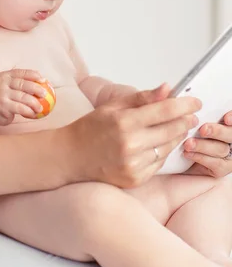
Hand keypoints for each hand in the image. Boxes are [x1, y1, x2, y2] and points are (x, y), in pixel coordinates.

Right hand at [0, 69, 46, 125]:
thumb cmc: (3, 95)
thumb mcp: (9, 85)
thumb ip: (22, 81)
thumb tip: (43, 79)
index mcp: (5, 75)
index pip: (21, 73)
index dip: (33, 75)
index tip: (44, 80)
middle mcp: (2, 83)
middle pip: (22, 84)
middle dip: (36, 89)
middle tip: (45, 94)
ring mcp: (2, 95)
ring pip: (23, 97)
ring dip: (35, 103)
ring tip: (41, 108)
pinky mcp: (3, 106)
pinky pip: (20, 108)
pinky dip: (29, 111)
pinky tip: (34, 114)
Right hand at [64, 83, 200, 188]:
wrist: (71, 156)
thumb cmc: (91, 128)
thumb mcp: (112, 106)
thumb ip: (142, 98)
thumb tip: (167, 88)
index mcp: (124, 122)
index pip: (164, 110)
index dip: (184, 105)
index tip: (195, 101)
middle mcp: (130, 144)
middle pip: (171, 130)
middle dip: (184, 121)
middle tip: (190, 115)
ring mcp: (133, 164)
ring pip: (168, 148)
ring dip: (176, 136)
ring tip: (177, 128)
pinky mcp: (135, 178)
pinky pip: (158, 163)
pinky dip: (163, 152)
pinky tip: (159, 144)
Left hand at [182, 111, 231, 176]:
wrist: (176, 157)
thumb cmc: (183, 132)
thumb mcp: (182, 115)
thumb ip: (181, 105)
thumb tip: (167, 89)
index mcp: (223, 121)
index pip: (230, 117)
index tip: (225, 118)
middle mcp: (228, 137)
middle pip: (230, 133)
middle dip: (217, 131)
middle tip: (203, 129)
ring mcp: (228, 153)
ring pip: (222, 148)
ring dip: (204, 145)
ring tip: (188, 143)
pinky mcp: (222, 168)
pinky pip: (217, 164)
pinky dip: (201, 157)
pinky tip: (189, 153)